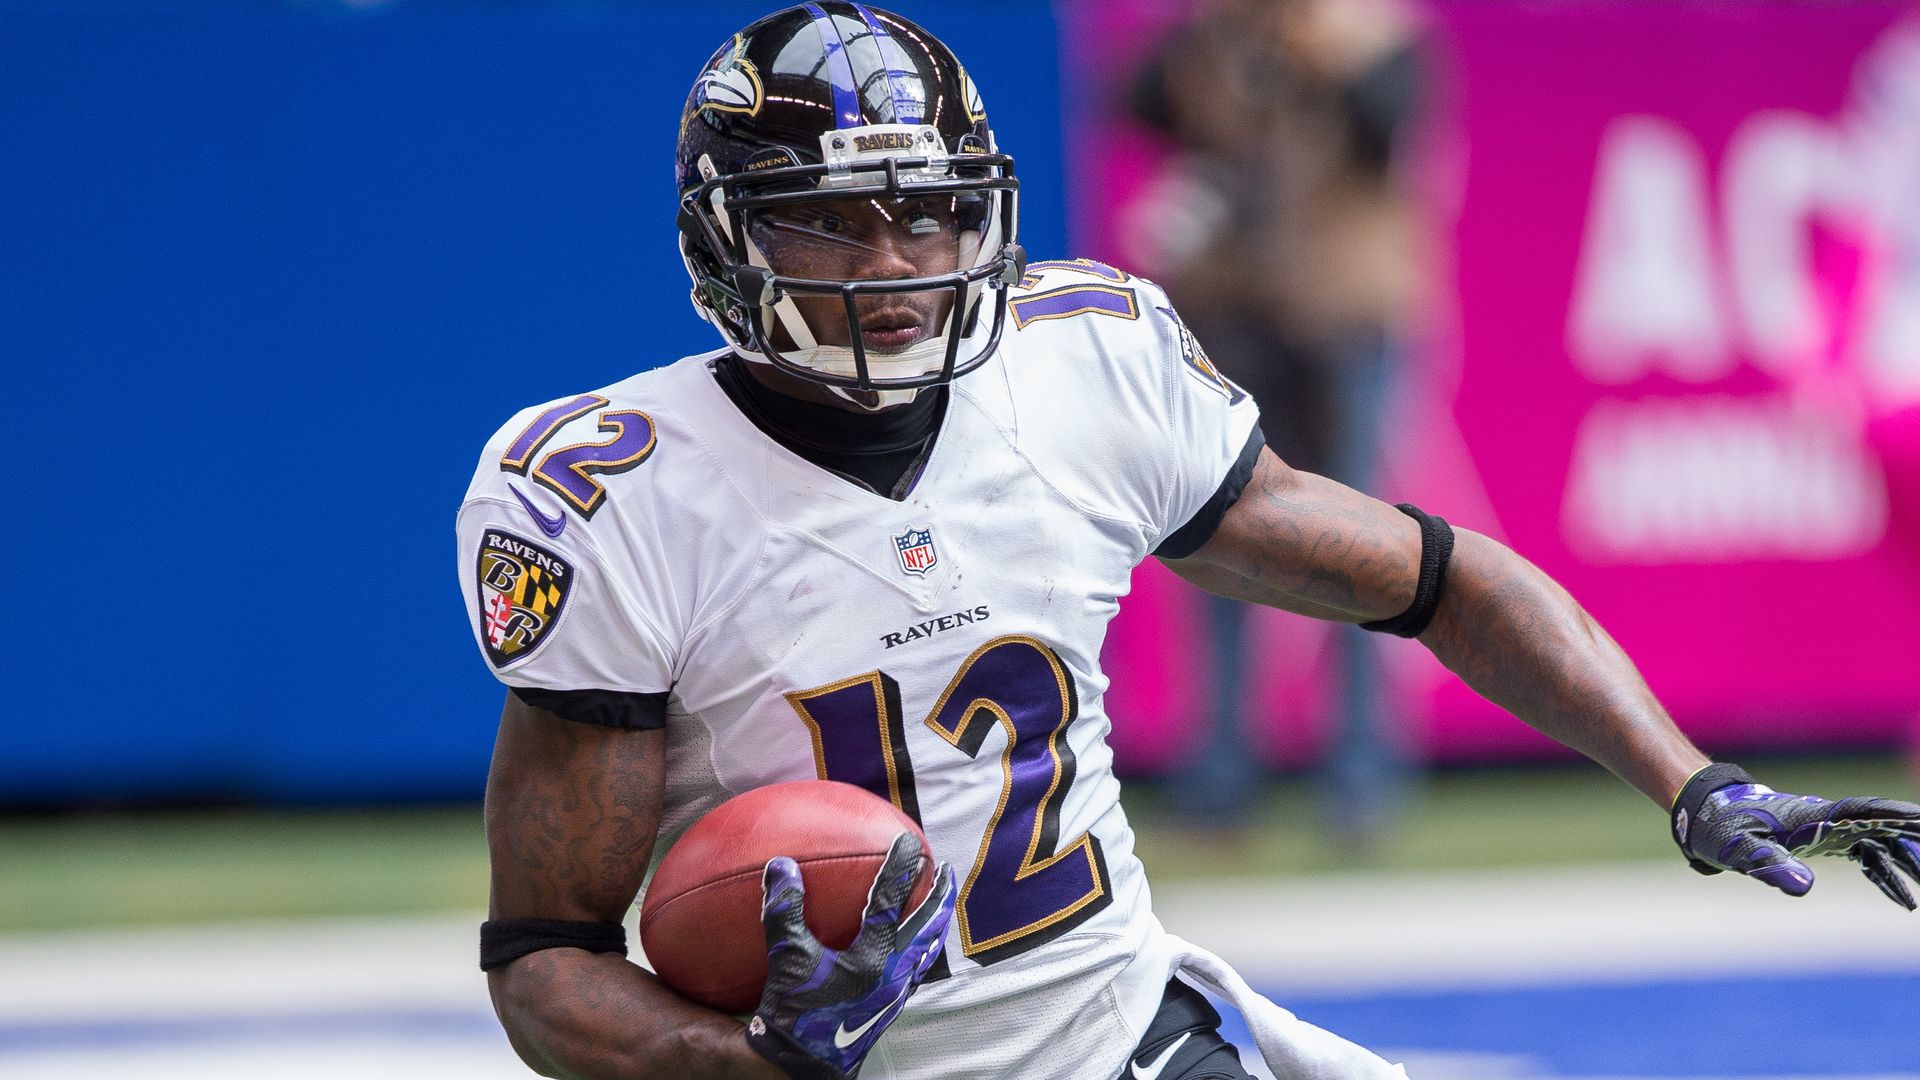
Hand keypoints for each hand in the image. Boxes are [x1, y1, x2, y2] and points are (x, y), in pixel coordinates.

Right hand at [746, 833, 955, 1079]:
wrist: (803, 1070)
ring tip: (941, 905)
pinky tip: (910, 950)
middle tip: (947, 870)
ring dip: (936, 924)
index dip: (901, 868)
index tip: (909, 842)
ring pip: (927, 951)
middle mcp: (894, 974)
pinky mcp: (890, 1008)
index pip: (892, 901)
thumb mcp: (785, 960)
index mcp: (874, 957)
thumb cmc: (796, 1016)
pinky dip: (919, 951)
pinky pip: (914, 972)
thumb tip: (780, 865)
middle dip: (940, 896)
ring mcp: (896, 993)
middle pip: (929, 926)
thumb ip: (783, 911)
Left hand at [1672, 763, 1919, 908]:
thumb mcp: (1740, 849)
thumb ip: (1771, 865)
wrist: (1703, 812)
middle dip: (1912, 844)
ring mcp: (1826, 831)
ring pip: (1879, 845)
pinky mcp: (1820, 843)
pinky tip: (1900, 897)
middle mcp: (1826, 820)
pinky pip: (1863, 858)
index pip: (1865, 813)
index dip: (1896, 816)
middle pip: (1882, 829)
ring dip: (1905, 863)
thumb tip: (1805, 887)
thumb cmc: (1719, 826)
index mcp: (1813, 817)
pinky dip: (1884, 875)